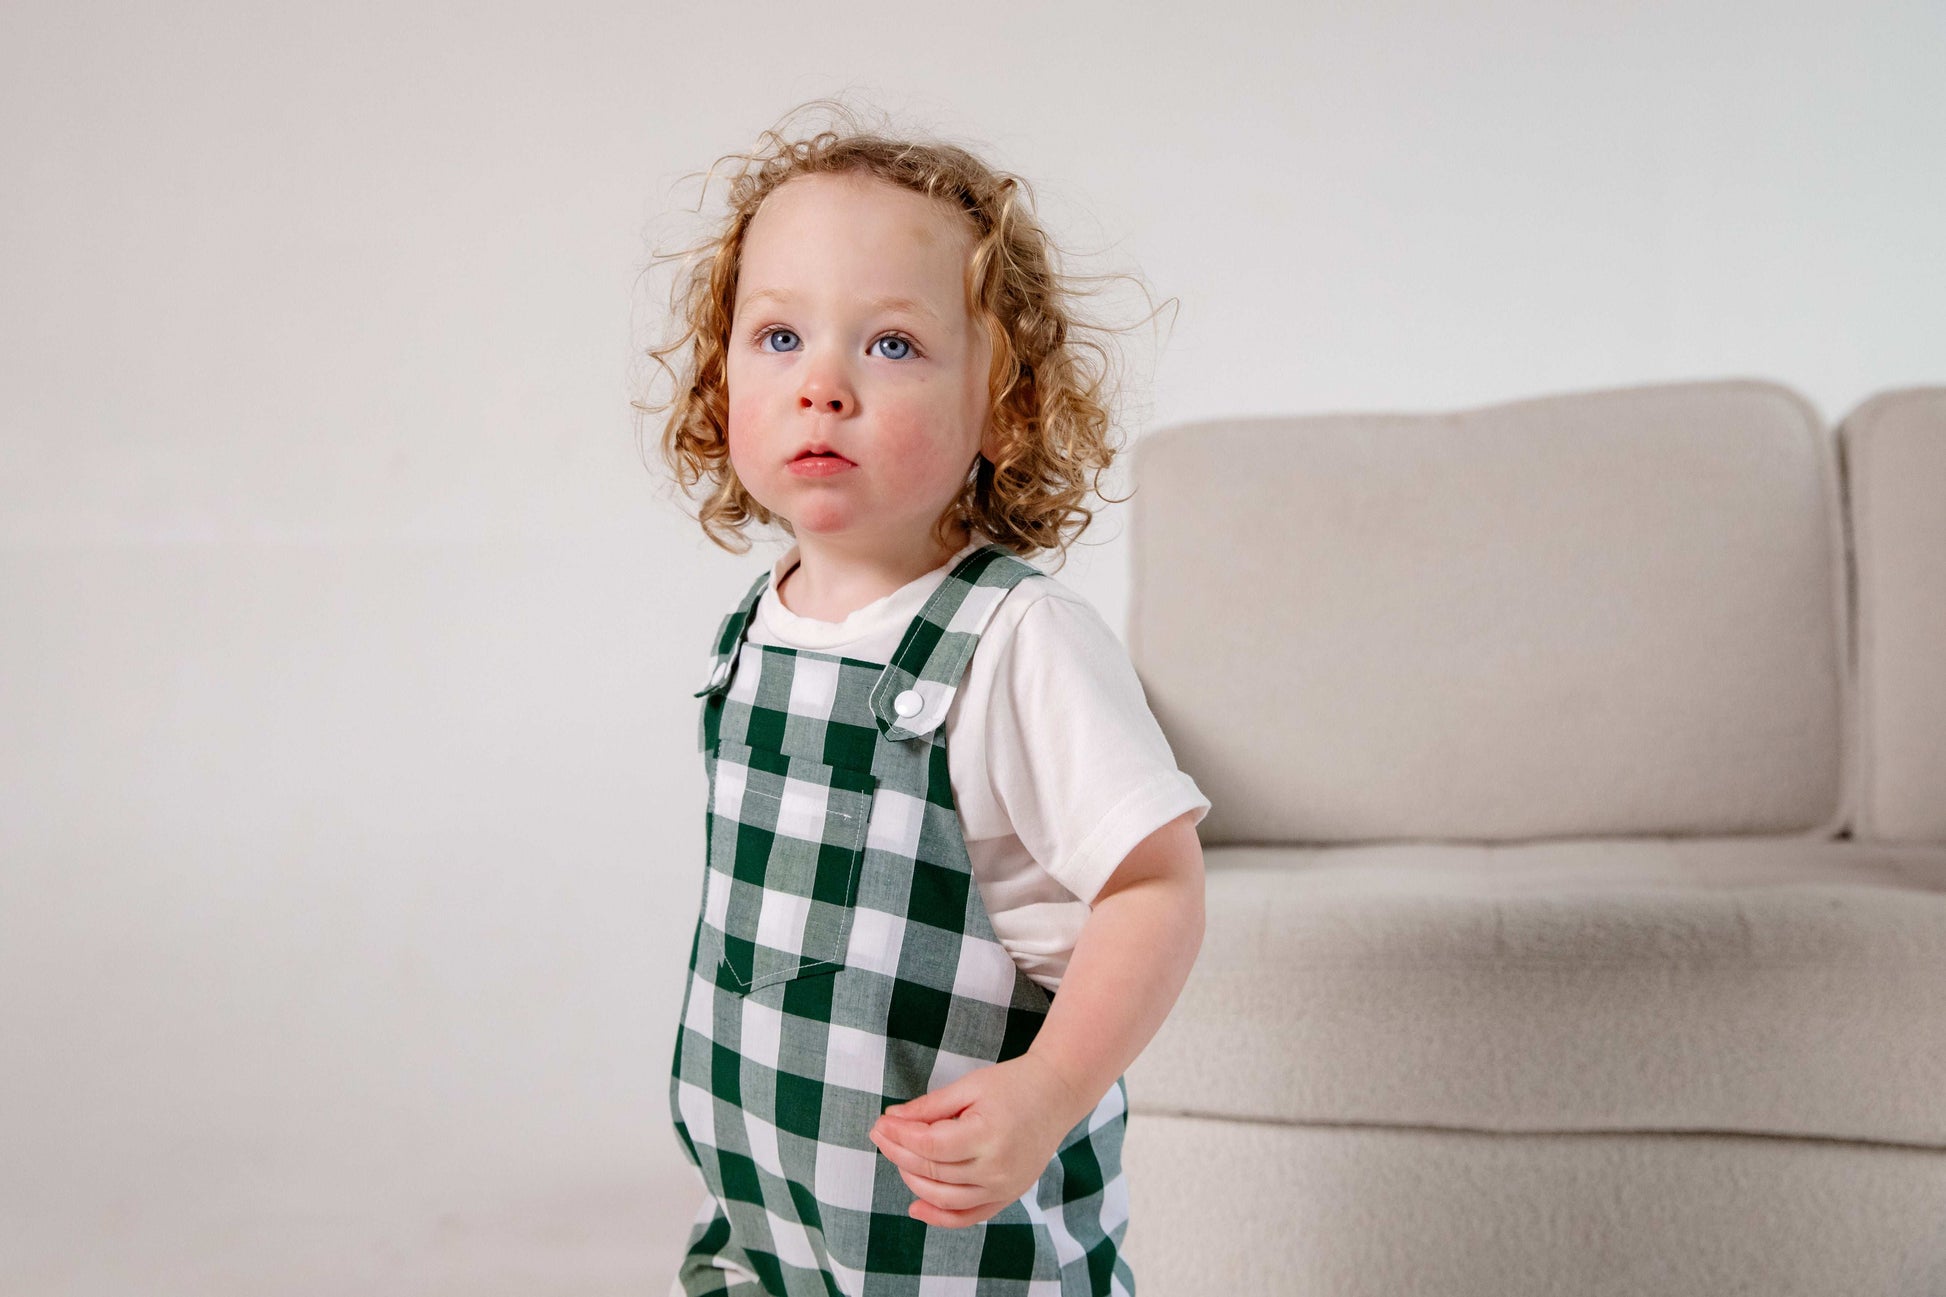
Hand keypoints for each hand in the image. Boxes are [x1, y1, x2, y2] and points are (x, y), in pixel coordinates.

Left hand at [866, 1052, 1088, 1227]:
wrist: (1057, 1095)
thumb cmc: (1012, 1084)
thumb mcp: (969, 1086)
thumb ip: (930, 1107)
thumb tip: (891, 1119)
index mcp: (988, 1135)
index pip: (930, 1146)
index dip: (900, 1136)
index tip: (881, 1123)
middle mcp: (997, 1169)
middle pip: (933, 1171)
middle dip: (899, 1154)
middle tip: (880, 1135)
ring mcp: (1004, 1188)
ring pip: (944, 1198)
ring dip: (913, 1180)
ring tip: (897, 1158)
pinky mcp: (1008, 1196)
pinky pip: (968, 1217)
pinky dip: (940, 1217)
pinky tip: (915, 1206)